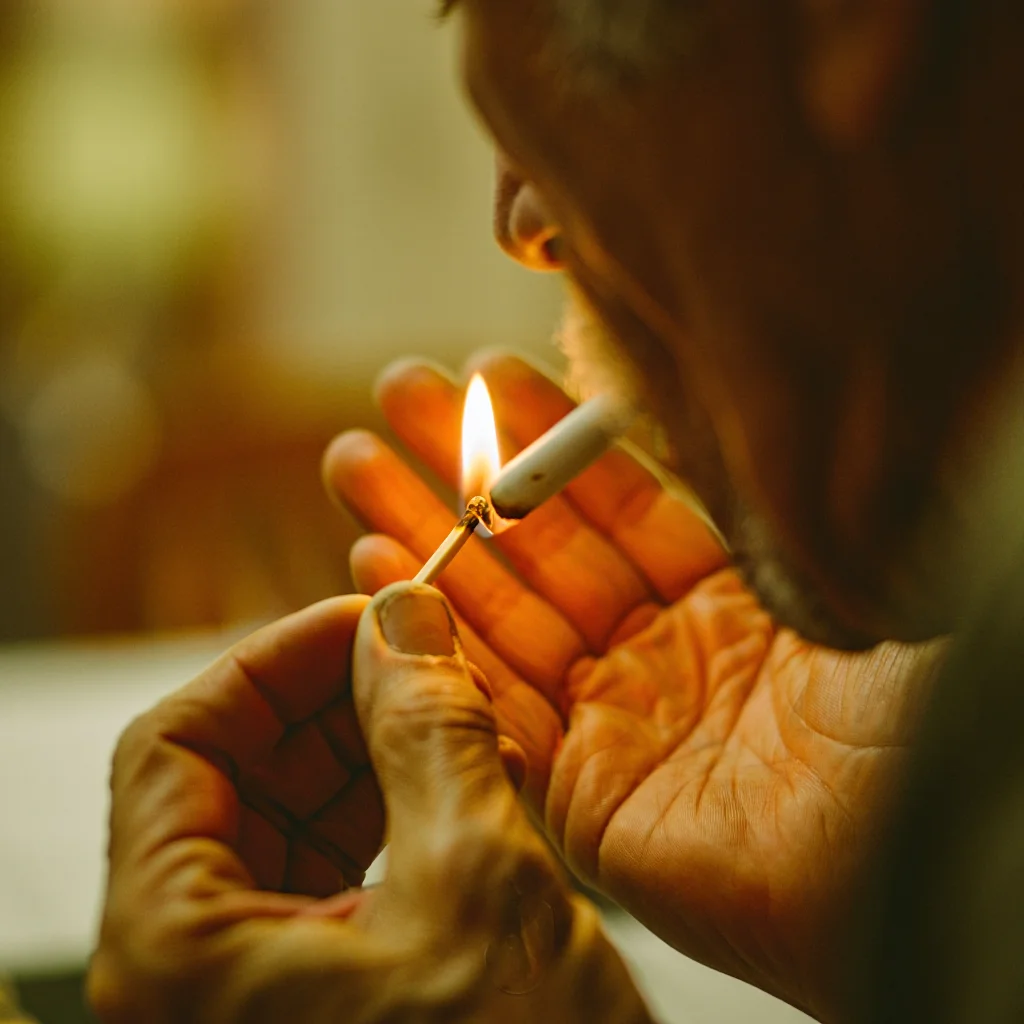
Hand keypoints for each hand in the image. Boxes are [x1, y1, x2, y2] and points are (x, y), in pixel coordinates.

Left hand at [89, 586, 651, 1023]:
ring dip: (372, 753)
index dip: (274, 659)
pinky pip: (322, 871)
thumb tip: (404, 620)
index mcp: (179, 953)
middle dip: (334, 703)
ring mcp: (245, 990)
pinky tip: (461, 786)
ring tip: (460, 723)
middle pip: (229, 775)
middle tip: (422, 663)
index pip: (176, 741)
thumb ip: (431, 727)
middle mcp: (188, 976)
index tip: (361, 620)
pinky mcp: (306, 997)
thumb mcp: (480, 881)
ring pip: (282, 818)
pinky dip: (389, 813)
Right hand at [323, 353, 945, 1022]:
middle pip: (541, 549)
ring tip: (354, 461)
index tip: (485, 374)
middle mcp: (667, 655)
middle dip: (460, 471)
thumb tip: (706, 408)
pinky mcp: (577, 797)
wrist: (901, 873)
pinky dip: (426, 640)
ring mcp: (617, 723)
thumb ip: (760, 504)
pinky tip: (371, 569)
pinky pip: (485, 705)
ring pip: (496, 615)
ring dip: (420, 536)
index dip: (551, 437)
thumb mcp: (846, 577)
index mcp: (736, 600)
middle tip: (394, 395)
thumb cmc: (910, 729)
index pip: (621, 500)